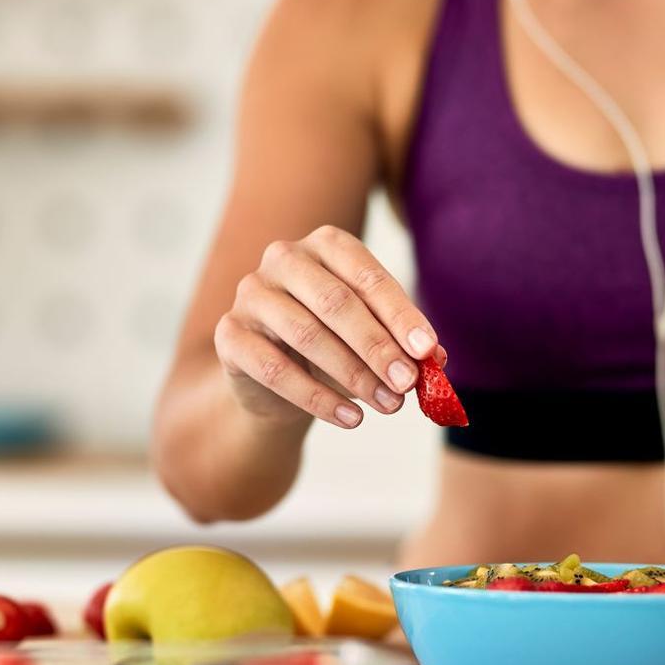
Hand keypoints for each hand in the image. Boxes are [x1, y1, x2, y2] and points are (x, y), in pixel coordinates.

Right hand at [214, 225, 442, 429]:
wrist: (273, 382)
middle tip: (407, 383)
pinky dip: (316, 398)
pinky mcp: (229, 334)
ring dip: (353, 375)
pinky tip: (350, 418)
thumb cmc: (332, 347)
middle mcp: (284, 258)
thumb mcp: (371, 340)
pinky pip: (274, 368)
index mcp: (326, 246)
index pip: (367, 275)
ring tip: (388, 405)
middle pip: (336, 302)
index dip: (400, 315)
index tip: (427, 351)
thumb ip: (402, 344)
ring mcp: (251, 294)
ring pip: (305, 334)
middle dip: (377, 346)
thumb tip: (436, 360)